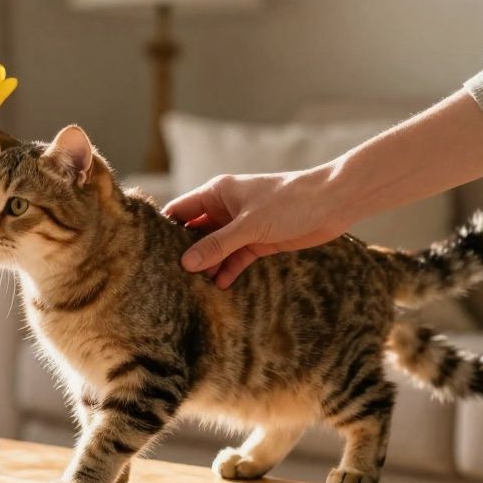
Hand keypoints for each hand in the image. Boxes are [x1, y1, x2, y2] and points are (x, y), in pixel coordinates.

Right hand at [162, 170, 349, 288]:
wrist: (332, 203)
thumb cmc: (290, 203)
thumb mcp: (249, 226)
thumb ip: (218, 245)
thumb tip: (186, 263)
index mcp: (217, 193)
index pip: (180, 211)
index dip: (165, 229)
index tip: (150, 252)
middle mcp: (225, 209)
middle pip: (195, 232)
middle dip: (185, 253)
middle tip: (169, 277)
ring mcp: (241, 226)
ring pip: (215, 248)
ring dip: (207, 265)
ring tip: (191, 288)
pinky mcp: (258, 241)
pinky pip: (234, 258)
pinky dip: (227, 270)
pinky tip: (219, 286)